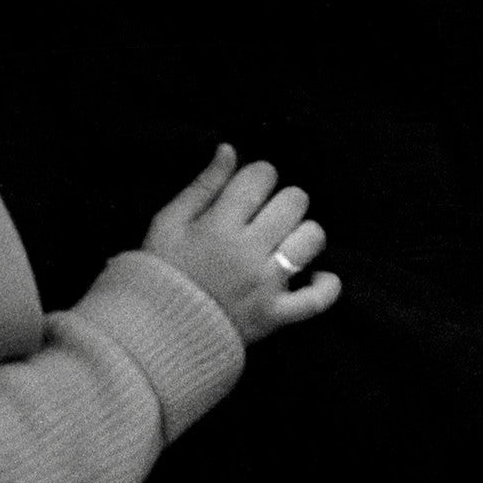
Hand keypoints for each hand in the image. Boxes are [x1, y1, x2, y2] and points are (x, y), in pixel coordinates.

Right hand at [143, 144, 338, 342]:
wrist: (156, 333)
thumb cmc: (160, 272)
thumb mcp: (168, 222)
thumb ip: (203, 185)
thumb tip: (230, 149)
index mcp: (219, 225)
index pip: (261, 177)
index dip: (258, 176)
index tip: (248, 189)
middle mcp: (248, 252)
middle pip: (295, 202)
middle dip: (282, 200)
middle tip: (266, 215)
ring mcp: (266, 285)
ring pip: (312, 240)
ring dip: (303, 235)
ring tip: (283, 242)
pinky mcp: (276, 316)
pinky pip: (318, 299)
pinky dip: (326, 286)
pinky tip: (314, 275)